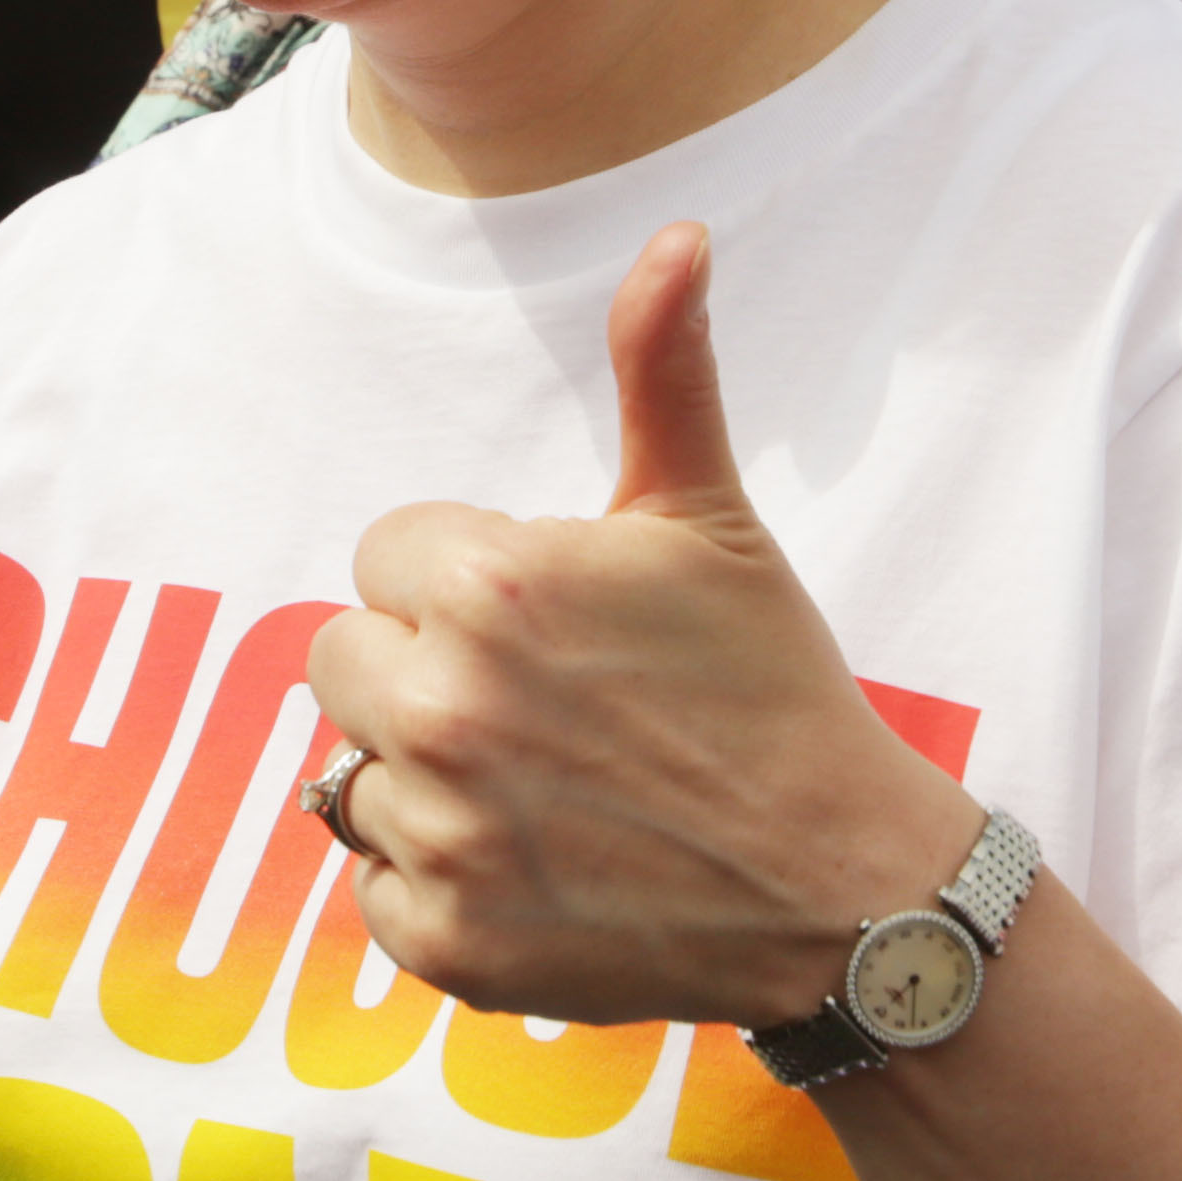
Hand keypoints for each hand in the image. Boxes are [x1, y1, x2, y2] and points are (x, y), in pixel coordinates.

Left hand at [305, 223, 975, 1029]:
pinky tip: (542, 863)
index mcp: (491, 585)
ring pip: (352, 773)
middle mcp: (442, 707)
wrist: (840, 883)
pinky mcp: (444, 943)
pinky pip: (372, 886)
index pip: (386, 557)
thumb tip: (678, 237)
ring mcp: (438, 835)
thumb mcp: (711, 517)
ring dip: (427, 779)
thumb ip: (662, 370)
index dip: (468, 582)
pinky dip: (439, 882)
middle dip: (426, 670)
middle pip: (341, 659)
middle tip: (547, 707)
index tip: (557, 624)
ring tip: (550, 788)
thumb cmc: (772, 686)